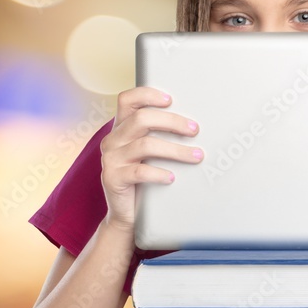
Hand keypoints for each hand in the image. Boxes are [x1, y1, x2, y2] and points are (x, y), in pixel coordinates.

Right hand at [99, 87, 202, 231]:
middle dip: (172, 122)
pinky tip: (172, 177)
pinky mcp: (113, 179)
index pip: (127, 100)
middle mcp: (113, 140)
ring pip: (145, 145)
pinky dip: (159, 173)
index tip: (170, 99)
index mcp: (121, 128)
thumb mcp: (150, 153)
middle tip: (195, 130)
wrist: (127, 213)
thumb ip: (161, 136)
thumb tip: (197, 127)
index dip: (147, 95)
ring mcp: (111, 159)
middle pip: (141, 119)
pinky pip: (139, 172)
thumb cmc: (144, 178)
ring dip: (176, 150)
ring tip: (196, 156)